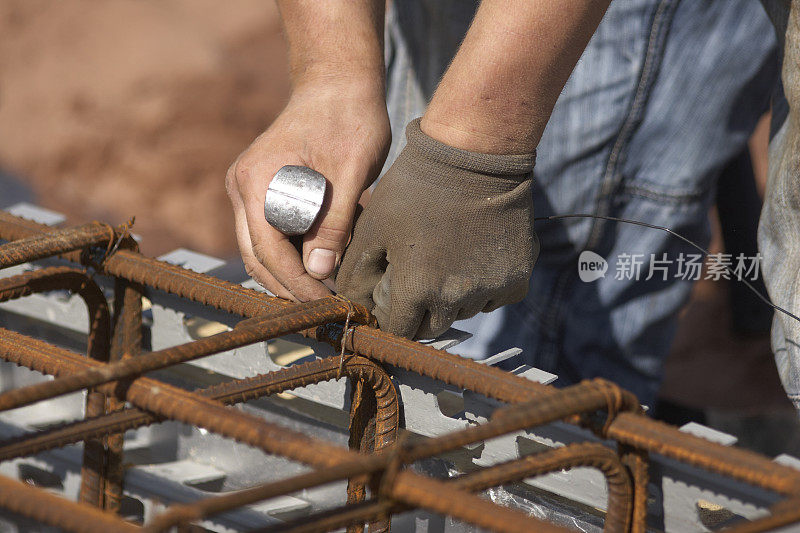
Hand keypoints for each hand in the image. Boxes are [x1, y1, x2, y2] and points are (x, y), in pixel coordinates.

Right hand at [226, 85, 389, 299]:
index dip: (296, 284)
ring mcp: (250, 188)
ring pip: (263, 248)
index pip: (268, 250)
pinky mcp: (264, 190)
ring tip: (329, 288)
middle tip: (325, 308)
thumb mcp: (351, 172)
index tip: (325, 304)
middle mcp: (243, 186)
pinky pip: (273, 232)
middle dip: (289, 287)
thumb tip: (319, 271)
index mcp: (257, 180)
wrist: (339, 82)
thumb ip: (335, 222)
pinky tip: (326, 258)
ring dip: (292, 272)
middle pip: (257, 255)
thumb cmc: (349, 118)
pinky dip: (296, 251)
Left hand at [337, 119, 537, 338]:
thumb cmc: (416, 188)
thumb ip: (355, 271)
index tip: (387, 301)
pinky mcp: (517, 278)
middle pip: (430, 328)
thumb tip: (350, 302)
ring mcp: (490, 289)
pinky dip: (481, 287)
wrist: (474, 156)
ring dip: (450, 299)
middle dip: (417, 312)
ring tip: (444, 260)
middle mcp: (456, 299)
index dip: (389, 317)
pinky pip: (494, 299)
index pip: (397, 330)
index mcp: (417, 289)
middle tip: (414, 280)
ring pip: (463, 313)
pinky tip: (472, 257)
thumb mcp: (373, 226)